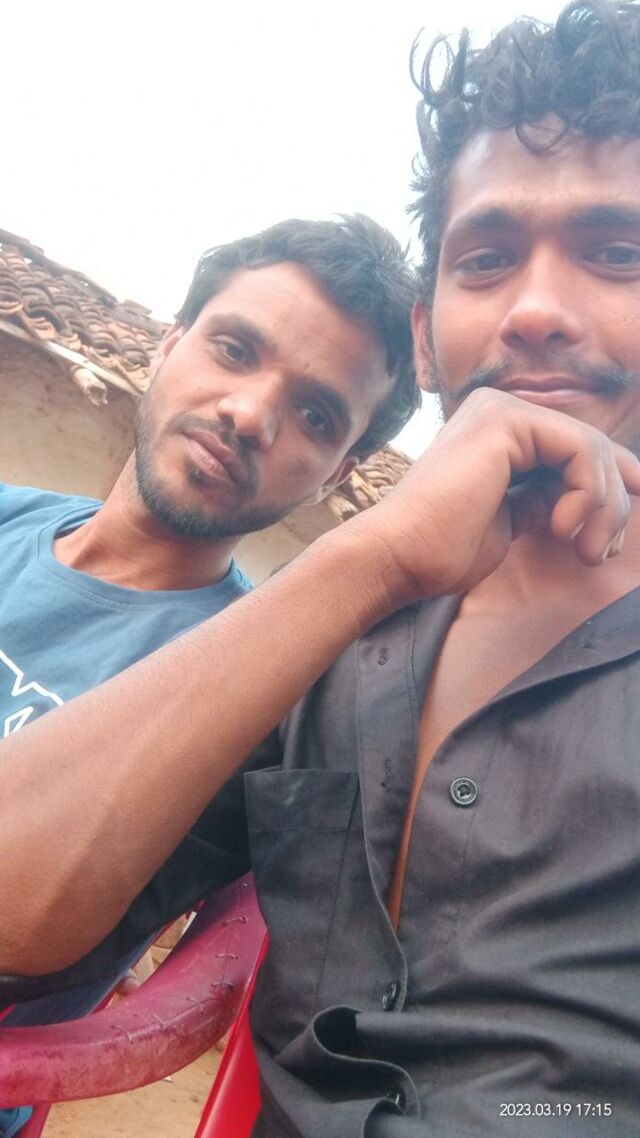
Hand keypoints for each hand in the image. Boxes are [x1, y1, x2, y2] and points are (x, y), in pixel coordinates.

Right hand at [355, 389, 639, 601]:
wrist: (399, 556)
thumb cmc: (443, 550)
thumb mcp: (513, 519)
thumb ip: (547, 497)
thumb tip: (598, 498)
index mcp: (499, 431)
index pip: (577, 450)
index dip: (611, 491)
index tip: (613, 540)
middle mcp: (500, 409)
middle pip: (591, 446)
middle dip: (612, 503)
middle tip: (601, 553)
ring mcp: (501, 409)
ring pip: (593, 448)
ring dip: (605, 506)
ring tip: (587, 550)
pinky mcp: (505, 421)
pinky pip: (581, 449)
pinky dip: (587, 494)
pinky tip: (562, 527)